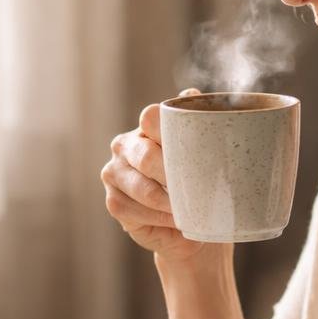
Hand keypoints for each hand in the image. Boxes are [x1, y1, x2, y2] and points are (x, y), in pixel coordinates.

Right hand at [101, 88, 208, 263]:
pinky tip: (175, 220)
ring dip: (171, 203)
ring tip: (192, 210)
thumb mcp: (204, 153)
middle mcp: (125, 145)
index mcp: (146, 126)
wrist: (189, 223)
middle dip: (175, 175)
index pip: (151, 117)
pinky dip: (160, 219)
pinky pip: (136, 211)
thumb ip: (198, 122)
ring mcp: (114, 173)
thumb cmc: (197, 183)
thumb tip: (190, 95)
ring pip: (143, 189)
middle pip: (146, 155)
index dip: (172, 132)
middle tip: (199, 189)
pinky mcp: (113, 202)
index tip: (197, 151)